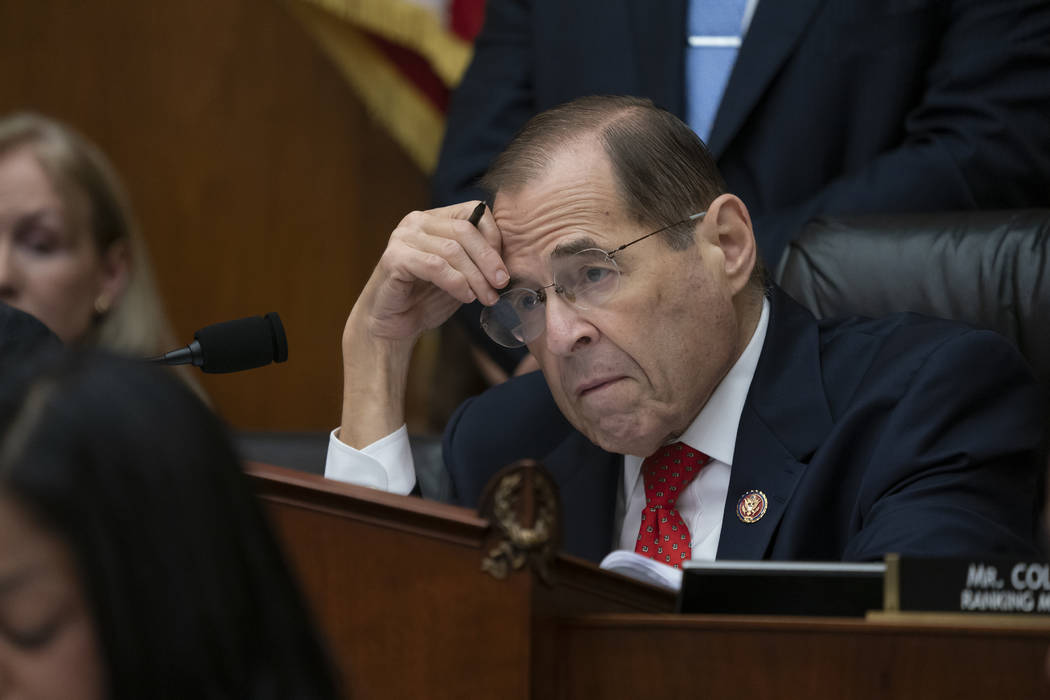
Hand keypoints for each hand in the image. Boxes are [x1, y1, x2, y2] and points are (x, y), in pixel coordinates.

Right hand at [355, 201, 507, 343]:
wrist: (392, 325)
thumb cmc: (427, 298)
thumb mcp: (461, 274)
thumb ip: (478, 260)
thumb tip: (511, 259)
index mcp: (434, 218)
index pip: (473, 211)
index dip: (494, 238)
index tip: (503, 268)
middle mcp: (416, 221)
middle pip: (465, 230)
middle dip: (489, 260)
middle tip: (501, 284)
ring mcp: (402, 237)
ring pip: (452, 250)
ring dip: (475, 277)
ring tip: (486, 297)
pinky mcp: (393, 259)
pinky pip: (435, 266)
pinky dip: (456, 283)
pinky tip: (465, 297)